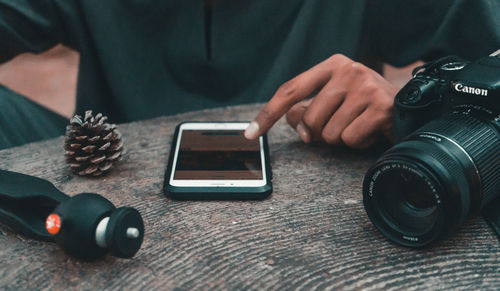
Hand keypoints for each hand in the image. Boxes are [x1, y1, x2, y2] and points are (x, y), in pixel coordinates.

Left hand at [244, 54, 397, 148]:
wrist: (412, 105)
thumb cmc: (366, 106)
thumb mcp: (334, 102)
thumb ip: (307, 109)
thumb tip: (292, 120)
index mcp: (332, 65)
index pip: (290, 90)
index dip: (268, 114)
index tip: (250, 134)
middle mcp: (349, 70)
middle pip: (310, 119)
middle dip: (321, 132)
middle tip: (342, 125)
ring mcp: (366, 87)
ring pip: (329, 133)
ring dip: (341, 138)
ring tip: (359, 125)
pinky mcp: (381, 107)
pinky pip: (350, 139)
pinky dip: (357, 143)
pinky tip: (370, 131)